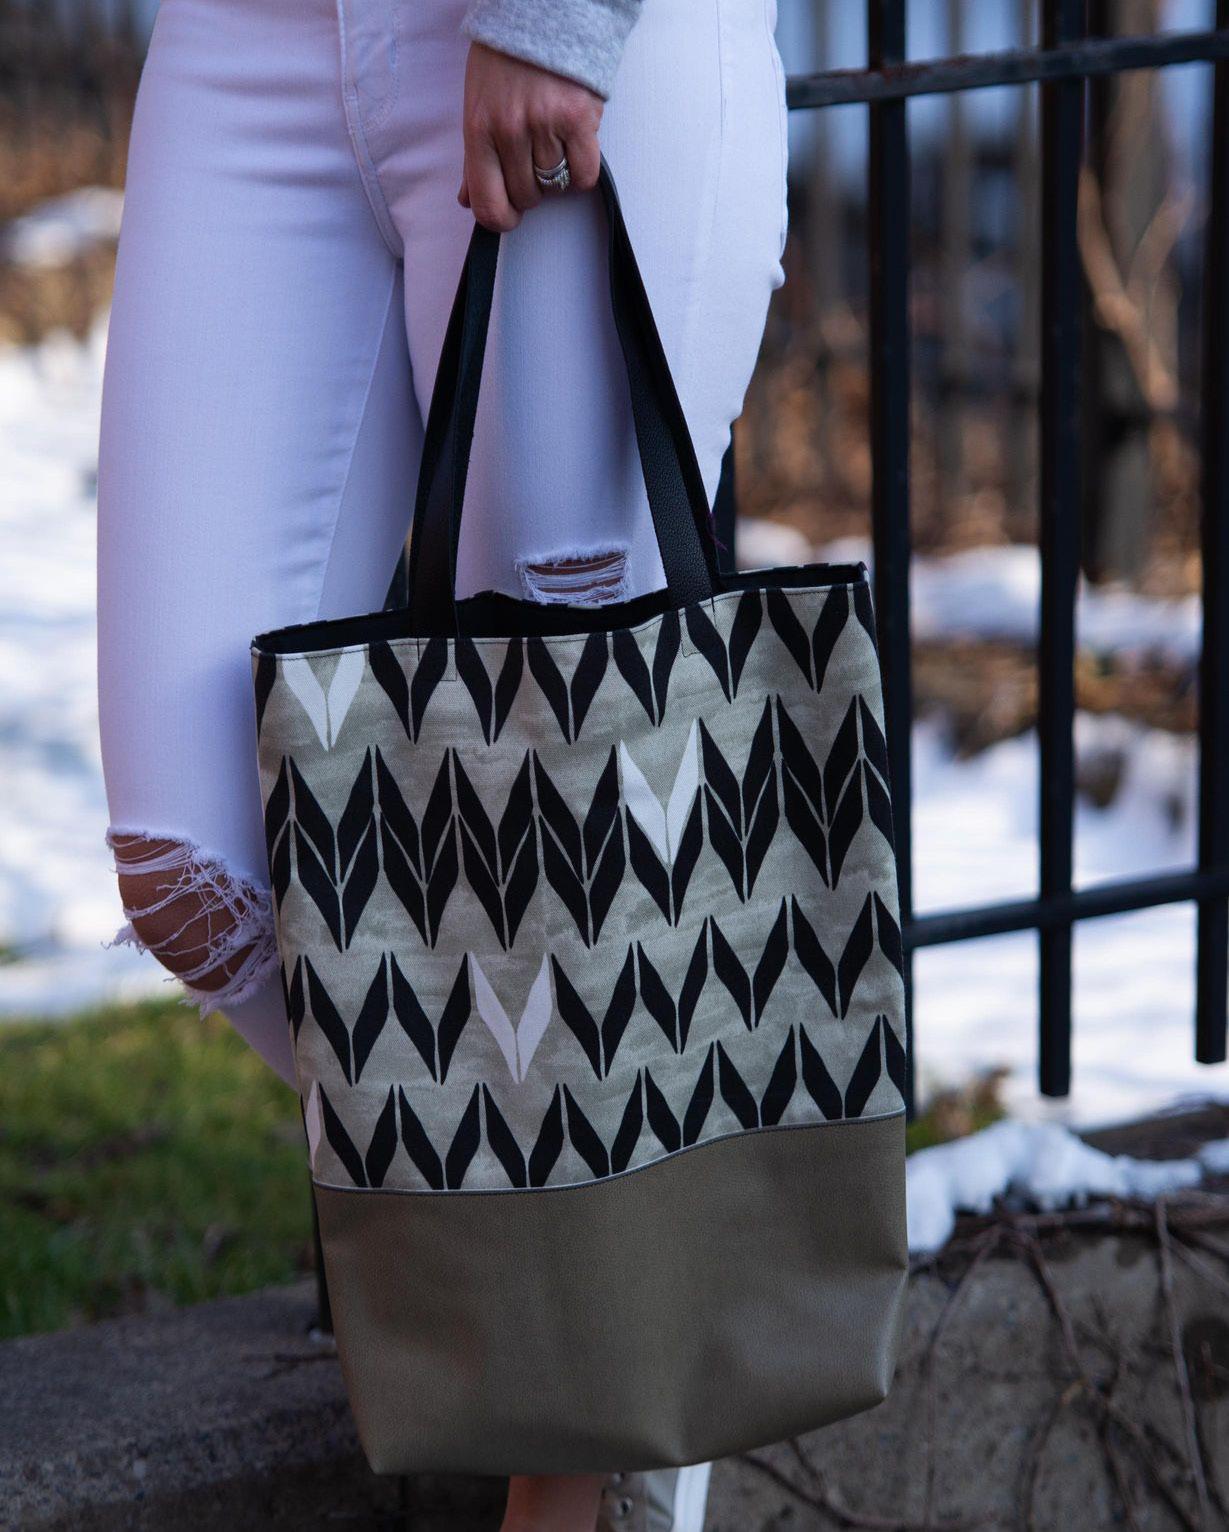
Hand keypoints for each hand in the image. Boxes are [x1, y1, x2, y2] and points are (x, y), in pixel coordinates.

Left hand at [459, 43, 602, 231]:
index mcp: (479, 131)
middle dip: (532, 188)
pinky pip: (584, 175)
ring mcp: (544, 126)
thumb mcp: (478, 105)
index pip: (489, 205)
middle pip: (527, 197)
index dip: (503, 219)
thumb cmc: (506, 59)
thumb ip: (474, 158)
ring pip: (554, 187)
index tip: (511, 214)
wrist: (540, 15)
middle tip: (534, 162)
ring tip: (554, 146)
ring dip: (557, 176)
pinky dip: (581, 173)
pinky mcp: (577, 119)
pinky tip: (575, 151)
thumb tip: (469, 200)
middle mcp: (509, 132)